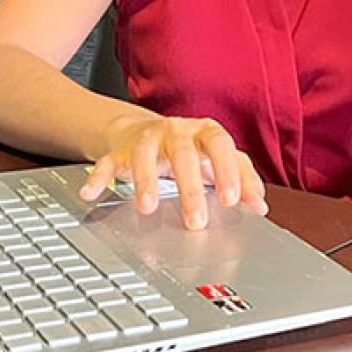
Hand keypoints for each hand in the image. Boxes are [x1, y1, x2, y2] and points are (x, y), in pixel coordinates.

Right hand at [79, 115, 267, 227]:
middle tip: (196, 222)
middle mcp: (176, 132)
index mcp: (205, 132)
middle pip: (183, 155)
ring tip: (148, 209)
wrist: (147, 130)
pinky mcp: (120, 151)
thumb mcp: (220, 159)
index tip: (231, 200)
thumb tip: (260, 207)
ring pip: (144, 156)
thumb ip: (244, 179)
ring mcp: (147, 139)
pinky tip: (91, 193)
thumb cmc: (193, 150)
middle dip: (190, 189)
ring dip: (146, 182)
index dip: (227, 171)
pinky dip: (98, 177)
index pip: (220, 145)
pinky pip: (107, 162)